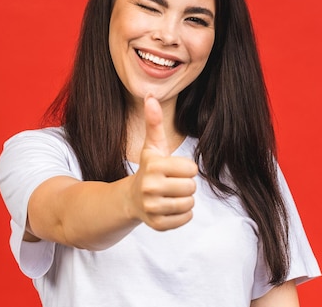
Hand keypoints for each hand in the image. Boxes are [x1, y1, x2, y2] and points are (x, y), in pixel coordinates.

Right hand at [129, 95, 197, 230]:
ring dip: (184, 200)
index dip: (185, 169)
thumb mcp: (152, 146)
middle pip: (191, 187)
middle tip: (170, 184)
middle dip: (185, 185)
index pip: (190, 169)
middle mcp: (150, 187)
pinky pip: (185, 219)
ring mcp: (152, 207)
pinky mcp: (157, 224)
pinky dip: (181, 215)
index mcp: (153, 166)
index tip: (172, 170)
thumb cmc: (149, 169)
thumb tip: (150, 96)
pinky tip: (168, 207)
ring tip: (169, 196)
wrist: (131, 198)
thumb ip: (154, 122)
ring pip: (189, 204)